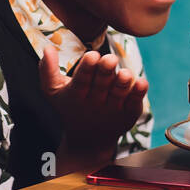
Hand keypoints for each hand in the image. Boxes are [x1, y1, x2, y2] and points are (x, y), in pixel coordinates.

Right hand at [39, 44, 147, 173]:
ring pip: (118, 94)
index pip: (81, 81)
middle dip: (106, 72)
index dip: (87, 69)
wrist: (89, 140)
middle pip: (101, 85)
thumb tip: (47, 48)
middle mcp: (95, 103)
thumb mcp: (53, 91)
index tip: (92, 55)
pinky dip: (138, 94)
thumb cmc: (70, 107)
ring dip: (122, 83)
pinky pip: (134, 103)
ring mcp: (113, 109)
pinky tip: (142, 83)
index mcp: (76, 95)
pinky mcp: (129, 114)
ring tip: (125, 73)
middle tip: (110, 59)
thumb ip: (47, 70)